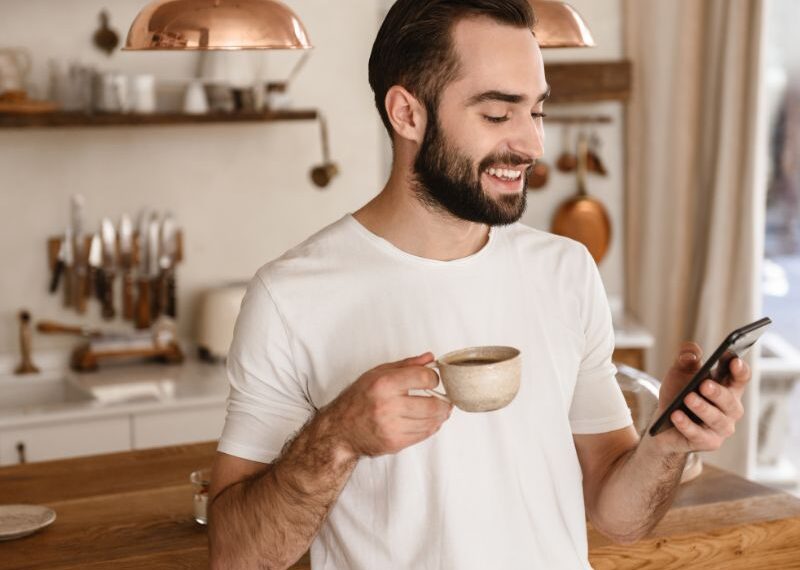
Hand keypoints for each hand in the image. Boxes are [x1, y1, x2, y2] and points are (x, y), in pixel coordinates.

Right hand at [325, 352, 452, 457]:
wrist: (340, 430)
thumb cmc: (358, 399)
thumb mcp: (377, 374)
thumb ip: (406, 365)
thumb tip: (430, 358)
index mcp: (384, 384)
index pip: (424, 378)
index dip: (433, 378)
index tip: (433, 380)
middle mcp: (387, 406)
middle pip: (432, 405)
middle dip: (444, 402)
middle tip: (446, 400)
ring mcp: (391, 427)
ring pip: (430, 422)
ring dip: (439, 416)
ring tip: (439, 410)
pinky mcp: (394, 443)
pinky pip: (423, 435)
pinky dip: (430, 428)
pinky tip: (427, 421)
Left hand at [651, 341, 749, 453]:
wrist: (662, 422)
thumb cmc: (677, 393)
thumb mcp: (679, 371)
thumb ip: (686, 357)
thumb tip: (691, 354)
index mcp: (727, 387)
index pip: (740, 378)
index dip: (740, 370)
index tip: (734, 361)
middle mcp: (730, 409)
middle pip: (730, 401)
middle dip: (718, 392)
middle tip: (704, 384)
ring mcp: (721, 427)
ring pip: (716, 419)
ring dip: (702, 408)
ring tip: (687, 398)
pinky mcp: (708, 442)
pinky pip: (698, 435)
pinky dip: (686, 425)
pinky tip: (676, 416)